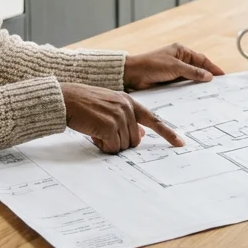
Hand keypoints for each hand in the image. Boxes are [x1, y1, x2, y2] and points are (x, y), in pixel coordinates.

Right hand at [61, 82, 183, 152]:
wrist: (66, 99)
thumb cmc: (84, 104)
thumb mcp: (110, 106)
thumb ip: (127, 117)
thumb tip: (142, 135)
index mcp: (129, 102)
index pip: (154, 119)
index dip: (167, 133)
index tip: (180, 143)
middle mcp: (127, 108)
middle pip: (135, 140)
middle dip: (120, 141)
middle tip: (104, 132)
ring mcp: (119, 117)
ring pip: (123, 146)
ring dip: (109, 144)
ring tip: (96, 130)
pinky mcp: (109, 127)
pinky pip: (112, 148)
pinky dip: (102, 146)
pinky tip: (93, 134)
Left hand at [123, 43, 224, 90]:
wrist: (131, 75)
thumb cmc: (151, 65)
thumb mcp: (175, 67)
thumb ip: (192, 71)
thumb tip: (209, 76)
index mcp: (181, 52)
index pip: (202, 60)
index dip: (213, 68)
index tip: (223, 77)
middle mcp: (179, 61)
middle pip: (198, 70)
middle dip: (207, 78)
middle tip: (219, 89)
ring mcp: (174, 73)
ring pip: (190, 80)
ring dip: (198, 87)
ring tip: (210, 96)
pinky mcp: (169, 83)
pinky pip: (182, 87)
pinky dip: (189, 92)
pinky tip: (195, 99)